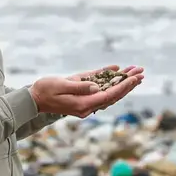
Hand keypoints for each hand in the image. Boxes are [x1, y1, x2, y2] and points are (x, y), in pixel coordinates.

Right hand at [30, 65, 144, 118]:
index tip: (135, 78)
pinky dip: (110, 78)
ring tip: (136, 72)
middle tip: (141, 73)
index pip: (109, 95)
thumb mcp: (62, 86)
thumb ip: (80, 87)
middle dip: (128, 84)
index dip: (123, 86)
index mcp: (84, 104)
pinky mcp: (82, 95)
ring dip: (122, 82)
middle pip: (113, 94)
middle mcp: (88, 105)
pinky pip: (100, 87)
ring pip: (109, 91)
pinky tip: (118, 70)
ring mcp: (86, 101)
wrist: (34, 98)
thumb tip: (97, 88)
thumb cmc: (45, 90)